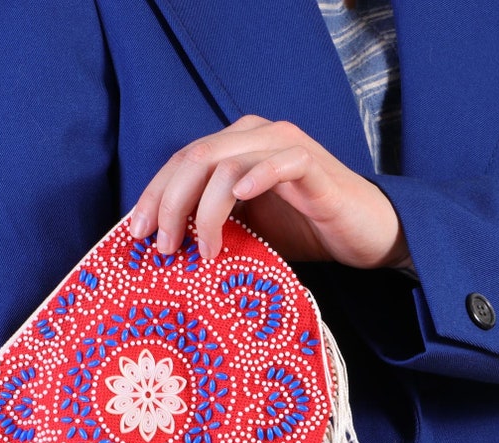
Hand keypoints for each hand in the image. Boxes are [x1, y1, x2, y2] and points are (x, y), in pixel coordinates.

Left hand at [129, 115, 410, 269]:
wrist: (363, 234)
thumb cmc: (302, 231)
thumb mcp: (244, 229)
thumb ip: (210, 223)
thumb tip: (164, 246)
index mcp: (234, 147)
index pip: (180, 162)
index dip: (153, 195)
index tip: (136, 233)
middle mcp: (255, 136)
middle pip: (195, 158)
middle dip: (170, 204)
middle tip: (164, 247)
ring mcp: (285, 146)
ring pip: (227, 162)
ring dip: (206, 209)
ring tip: (203, 250)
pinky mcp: (314, 167)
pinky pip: (282, 162)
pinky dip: (258, 178)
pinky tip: (242, 199)